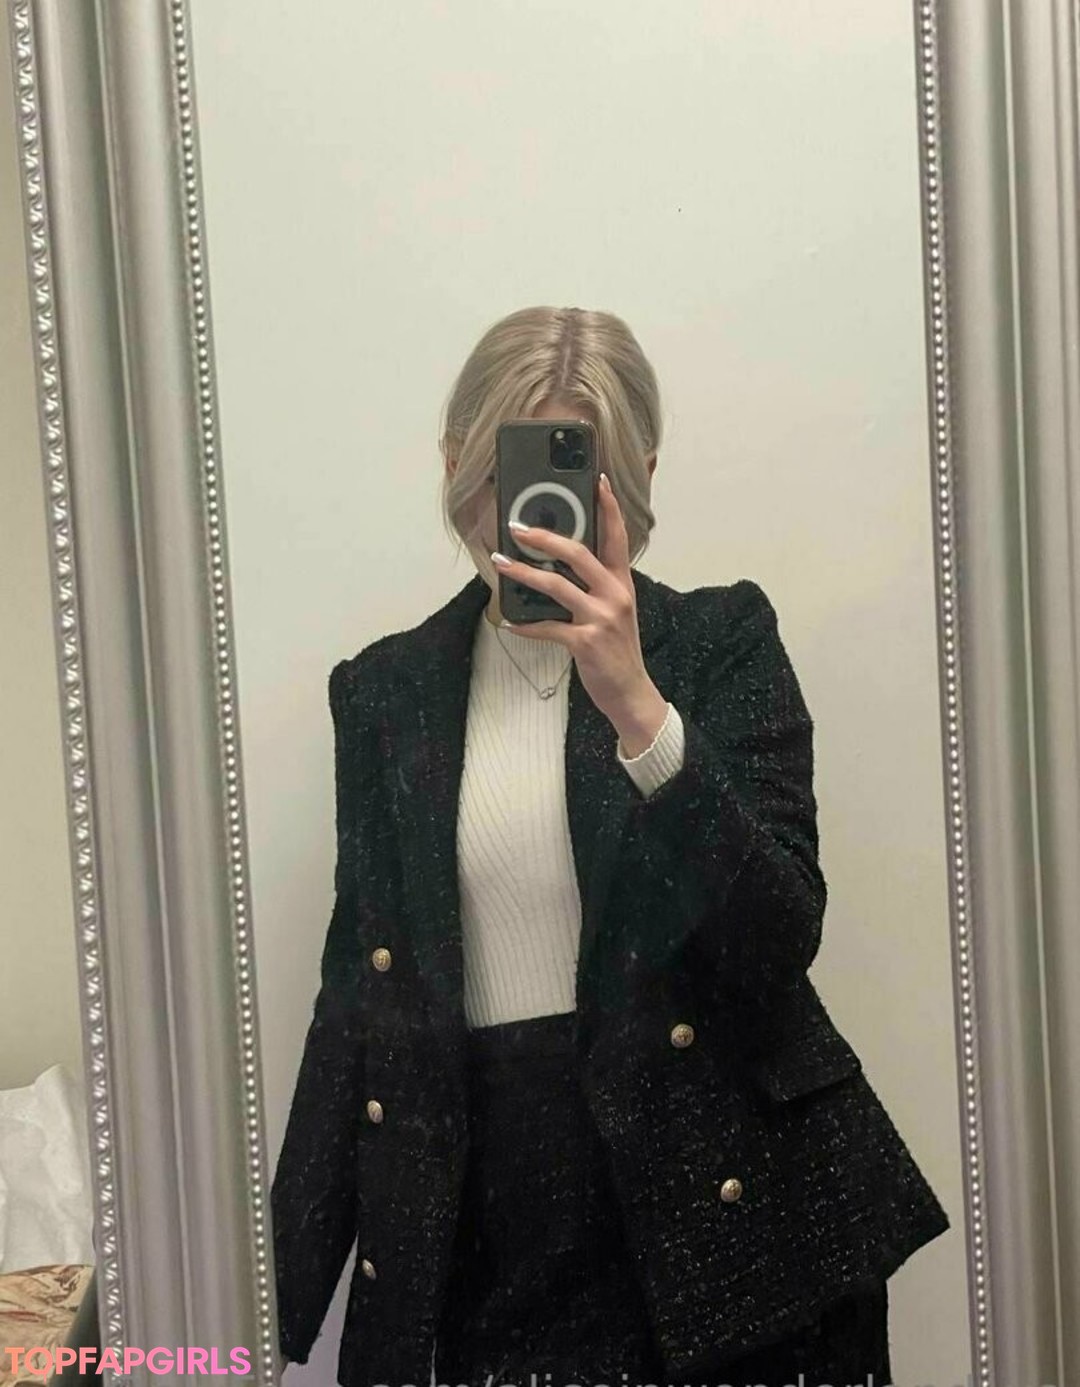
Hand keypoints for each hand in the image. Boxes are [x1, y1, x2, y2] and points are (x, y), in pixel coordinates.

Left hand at [491, 472, 668, 754]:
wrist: (630, 693)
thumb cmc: (617, 651)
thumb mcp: (614, 613)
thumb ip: (595, 588)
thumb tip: (555, 567)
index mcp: (622, 584)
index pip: (617, 537)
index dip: (608, 506)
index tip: (597, 480)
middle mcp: (615, 595)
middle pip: (579, 553)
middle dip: (545, 537)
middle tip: (518, 528)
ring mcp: (601, 618)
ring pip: (556, 585)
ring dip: (523, 573)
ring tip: (501, 563)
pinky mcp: (586, 642)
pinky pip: (547, 627)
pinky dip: (525, 625)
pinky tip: (510, 623)